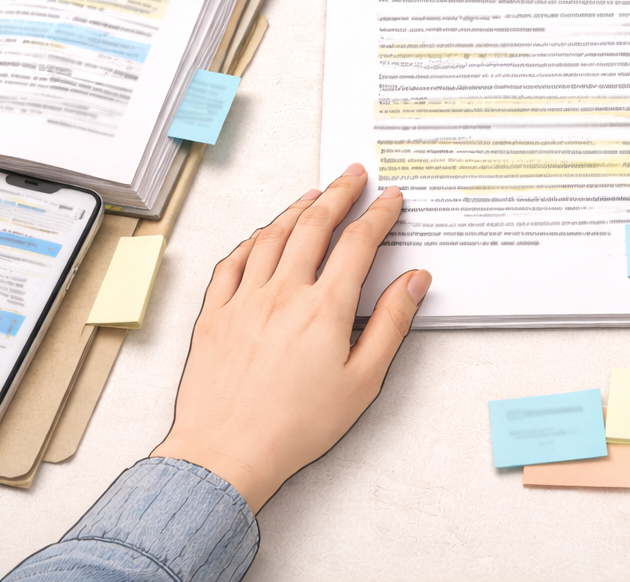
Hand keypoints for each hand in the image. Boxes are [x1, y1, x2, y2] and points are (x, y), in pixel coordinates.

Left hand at [151, 164, 430, 508]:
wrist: (227, 452)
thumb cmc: (294, 426)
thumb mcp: (362, 381)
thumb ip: (390, 324)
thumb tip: (413, 282)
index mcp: (324, 308)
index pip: (358, 243)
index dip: (378, 214)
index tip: (390, 199)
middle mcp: (283, 293)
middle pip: (315, 225)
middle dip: (339, 194)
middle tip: (353, 176)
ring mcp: (244, 300)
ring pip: (272, 235)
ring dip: (297, 208)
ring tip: (314, 194)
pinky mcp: (215, 314)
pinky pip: (233, 262)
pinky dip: (253, 240)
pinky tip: (261, 235)